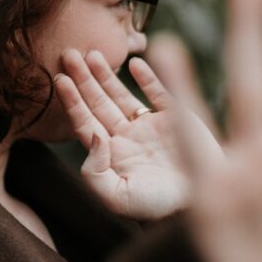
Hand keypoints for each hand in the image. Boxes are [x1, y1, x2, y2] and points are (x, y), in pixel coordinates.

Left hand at [52, 47, 222, 219]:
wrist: (201, 204)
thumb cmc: (157, 207)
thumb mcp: (117, 198)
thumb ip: (95, 172)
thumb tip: (91, 135)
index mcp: (111, 154)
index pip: (85, 122)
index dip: (72, 101)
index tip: (60, 79)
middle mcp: (127, 137)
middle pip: (98, 103)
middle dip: (83, 79)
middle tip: (68, 54)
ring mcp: (150, 126)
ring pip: (122, 95)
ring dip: (106, 75)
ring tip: (91, 54)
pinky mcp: (176, 118)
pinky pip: (158, 93)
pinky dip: (147, 78)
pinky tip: (134, 63)